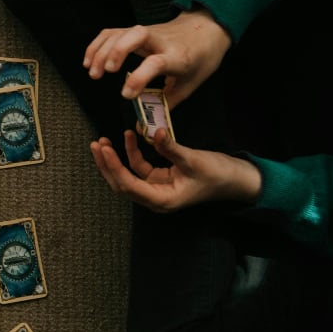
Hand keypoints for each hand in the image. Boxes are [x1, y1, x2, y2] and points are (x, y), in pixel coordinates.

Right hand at [83, 9, 231, 103]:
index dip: (139, 78)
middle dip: (117, 52)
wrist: (205, 30)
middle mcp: (160, 41)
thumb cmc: (199, 60)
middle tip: (105, 73)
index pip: (156, 63)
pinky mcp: (134, 30)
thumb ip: (165, 105)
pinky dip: (96, 46)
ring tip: (93, 74)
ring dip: (101, 51)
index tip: (126, 95)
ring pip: (120, 32)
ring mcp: (146, 33)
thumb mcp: (189, 85)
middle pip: (136, 35)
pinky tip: (90, 62)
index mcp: (178, 57)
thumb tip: (144, 127)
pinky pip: (111, 33)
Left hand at [90, 129, 260, 212]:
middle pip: (122, 184)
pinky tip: (129, 137)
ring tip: (103, 141)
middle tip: (96, 145)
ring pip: (128, 175)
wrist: (236, 180)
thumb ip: (170, 148)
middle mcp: (156, 198)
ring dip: (116, 159)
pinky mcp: (160, 179)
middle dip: (107, 165)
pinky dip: (132, 153)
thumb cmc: (218, 174)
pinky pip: (140, 167)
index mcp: (163, 199)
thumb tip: (154, 132)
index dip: (115, 167)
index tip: (105, 149)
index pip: (130, 185)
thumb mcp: (193, 160)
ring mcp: (157, 189)